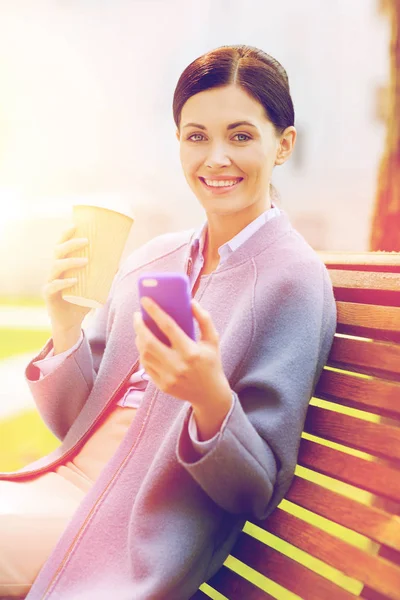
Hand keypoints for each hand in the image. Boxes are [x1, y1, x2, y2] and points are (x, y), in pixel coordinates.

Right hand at [42, 224, 91, 333]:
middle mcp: (54, 271)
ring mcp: (50, 282)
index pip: (61, 245)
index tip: (75, 225)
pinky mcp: (49, 296)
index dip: (65, 234)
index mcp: (62, 265)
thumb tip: (118, 263)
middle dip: (71, 244)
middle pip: (57, 251)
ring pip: (56, 266)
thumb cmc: (81, 300)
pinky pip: (53, 286)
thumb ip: (102, 275)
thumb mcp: (93, 286)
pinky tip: (74, 280)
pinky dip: (64, 282)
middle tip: (86, 242)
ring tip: (85, 261)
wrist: (71, 322)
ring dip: (71, 261)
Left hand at [133, 297, 231, 412]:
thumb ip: (204, 319)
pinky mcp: (162, 385)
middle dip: (139, 325)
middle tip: (137, 315)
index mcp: (191, 352)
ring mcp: (168, 377)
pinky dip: (143, 352)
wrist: (210, 395)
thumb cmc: (211, 363)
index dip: (155, 311)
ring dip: (139, 338)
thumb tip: (191, 302)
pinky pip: (146, 365)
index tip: (145, 299)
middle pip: (149, 341)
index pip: (168, 326)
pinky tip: (144, 344)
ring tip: (140, 328)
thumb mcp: (213, 340)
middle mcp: (177, 365)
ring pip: (144, 353)